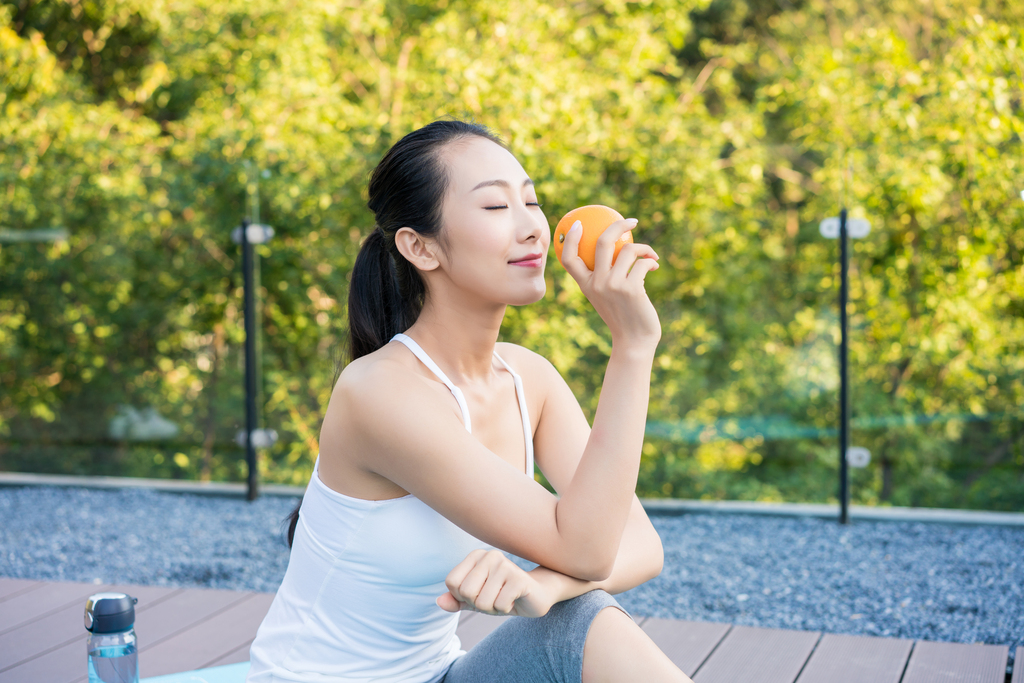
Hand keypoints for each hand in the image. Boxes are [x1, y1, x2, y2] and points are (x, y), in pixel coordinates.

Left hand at [437, 549, 553, 617]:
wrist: (536, 596)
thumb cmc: (503, 595)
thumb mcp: (476, 600)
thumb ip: (456, 600)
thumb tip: (438, 601)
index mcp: (476, 556)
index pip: (452, 583)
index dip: (463, 596)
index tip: (480, 592)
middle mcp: (489, 555)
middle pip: (466, 592)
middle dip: (478, 603)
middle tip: (494, 597)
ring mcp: (505, 565)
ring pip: (482, 602)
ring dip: (493, 608)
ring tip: (505, 598)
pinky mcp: (518, 579)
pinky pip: (499, 605)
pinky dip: (506, 609)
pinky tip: (514, 599)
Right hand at [560, 218, 660, 349]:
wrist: (634, 342)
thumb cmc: (622, 318)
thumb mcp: (606, 298)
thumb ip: (605, 278)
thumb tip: (616, 249)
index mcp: (585, 285)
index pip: (568, 259)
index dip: (570, 239)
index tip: (577, 223)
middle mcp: (596, 283)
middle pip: (602, 241)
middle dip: (618, 225)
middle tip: (631, 221)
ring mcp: (613, 285)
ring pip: (628, 250)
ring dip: (644, 248)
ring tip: (651, 255)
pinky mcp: (632, 289)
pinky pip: (643, 263)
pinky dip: (651, 261)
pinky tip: (654, 265)